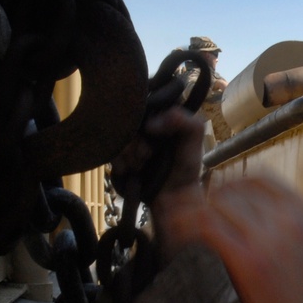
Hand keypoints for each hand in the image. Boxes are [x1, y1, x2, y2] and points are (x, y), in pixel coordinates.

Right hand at [112, 107, 206, 259]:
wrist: (173, 198)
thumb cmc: (186, 167)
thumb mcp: (194, 137)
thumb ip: (183, 120)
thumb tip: (151, 123)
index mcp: (160, 115)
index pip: (143, 104)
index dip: (145, 119)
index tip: (152, 132)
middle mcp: (143, 125)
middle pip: (126, 121)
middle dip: (134, 141)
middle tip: (146, 155)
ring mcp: (129, 141)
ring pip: (116, 137)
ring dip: (127, 153)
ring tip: (139, 166)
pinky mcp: (119, 157)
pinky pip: (108, 151)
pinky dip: (117, 161)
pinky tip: (128, 170)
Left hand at [172, 176, 302, 302]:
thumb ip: (283, 231)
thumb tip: (244, 224)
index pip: (259, 178)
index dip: (228, 183)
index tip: (211, 196)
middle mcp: (289, 216)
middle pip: (232, 190)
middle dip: (203, 198)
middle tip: (182, 211)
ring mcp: (269, 236)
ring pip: (215, 205)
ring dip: (188, 211)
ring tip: (171, 223)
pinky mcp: (248, 259)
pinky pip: (205, 227)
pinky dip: (183, 227)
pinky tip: (174, 237)